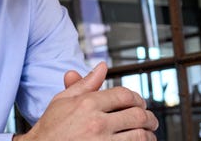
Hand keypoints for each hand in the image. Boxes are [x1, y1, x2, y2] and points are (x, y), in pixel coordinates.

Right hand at [15, 62, 158, 140]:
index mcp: (88, 104)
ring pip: (139, 136)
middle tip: (150, 120)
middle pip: (136, 115)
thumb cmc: (50, 129)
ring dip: (148, 135)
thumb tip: (102, 67)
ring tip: (148, 135)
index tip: (139, 103)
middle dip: (148, 117)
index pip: (124, 95)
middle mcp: (97, 123)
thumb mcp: (63, 101)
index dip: (136, 98)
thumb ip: (85, 83)